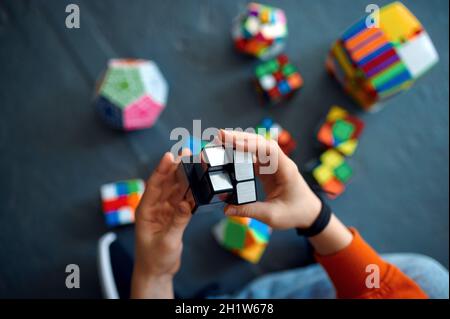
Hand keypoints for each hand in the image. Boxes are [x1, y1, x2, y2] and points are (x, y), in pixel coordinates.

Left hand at [131, 151, 192, 298]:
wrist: (156, 272)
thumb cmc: (155, 259)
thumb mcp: (166, 241)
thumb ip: (177, 222)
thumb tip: (186, 204)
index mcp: (146, 210)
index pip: (154, 185)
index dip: (162, 169)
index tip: (170, 155)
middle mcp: (155, 207)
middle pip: (167, 183)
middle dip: (177, 168)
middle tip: (188, 153)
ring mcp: (165, 211)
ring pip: (177, 190)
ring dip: (186, 178)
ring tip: (196, 164)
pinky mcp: (175, 217)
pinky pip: (184, 201)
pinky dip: (192, 193)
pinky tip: (199, 184)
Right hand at [220, 130, 321, 228]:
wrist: (309, 213)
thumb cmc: (296, 212)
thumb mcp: (272, 216)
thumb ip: (249, 211)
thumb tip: (226, 209)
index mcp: (286, 170)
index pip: (270, 150)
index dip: (252, 145)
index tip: (235, 144)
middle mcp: (280, 162)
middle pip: (260, 142)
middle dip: (240, 137)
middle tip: (220, 136)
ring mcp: (273, 164)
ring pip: (255, 147)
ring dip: (238, 143)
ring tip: (219, 142)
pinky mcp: (267, 169)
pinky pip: (253, 156)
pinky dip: (240, 153)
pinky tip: (227, 153)